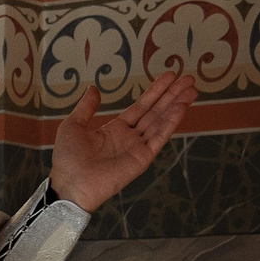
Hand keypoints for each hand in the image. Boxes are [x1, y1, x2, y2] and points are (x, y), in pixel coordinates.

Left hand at [49, 72, 194, 210]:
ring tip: (191, 90)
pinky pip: (159, 137)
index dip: (155, 92)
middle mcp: (130, 138)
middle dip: (172, 95)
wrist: (71, 183)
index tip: (170, 76)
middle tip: (189, 79)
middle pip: (156, 112)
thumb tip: (93, 88)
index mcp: (115, 130)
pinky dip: (171, 122)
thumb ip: (86, 107)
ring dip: (177, 105)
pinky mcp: (142, 158)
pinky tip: (181, 108)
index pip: (141, 107)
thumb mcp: (73, 126)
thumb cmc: (68, 159)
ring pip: (161, 122)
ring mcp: (137, 148)